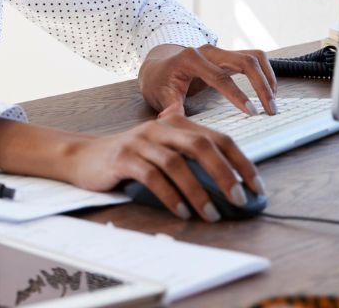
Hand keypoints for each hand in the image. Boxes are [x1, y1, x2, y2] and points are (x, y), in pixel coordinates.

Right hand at [60, 113, 262, 220]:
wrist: (82, 156)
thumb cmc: (129, 158)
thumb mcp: (162, 150)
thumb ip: (190, 157)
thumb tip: (231, 183)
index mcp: (176, 124)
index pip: (218, 138)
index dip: (241, 161)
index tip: (256, 187)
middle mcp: (160, 128)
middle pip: (200, 146)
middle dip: (225, 174)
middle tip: (239, 199)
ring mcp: (140, 142)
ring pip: (176, 163)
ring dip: (198, 191)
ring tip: (210, 214)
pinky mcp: (122, 158)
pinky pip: (151, 177)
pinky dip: (170, 196)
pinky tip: (181, 212)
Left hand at [138, 43, 277, 116]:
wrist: (158, 66)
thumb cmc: (159, 81)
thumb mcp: (160, 95)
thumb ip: (170, 107)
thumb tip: (171, 119)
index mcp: (190, 59)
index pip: (220, 77)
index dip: (237, 95)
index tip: (252, 112)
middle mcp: (208, 51)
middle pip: (245, 61)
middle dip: (262, 85)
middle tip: (271, 110)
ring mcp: (220, 51)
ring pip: (254, 57)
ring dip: (268, 78)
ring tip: (273, 102)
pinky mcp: (228, 56)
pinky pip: (254, 59)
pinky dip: (265, 73)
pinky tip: (269, 91)